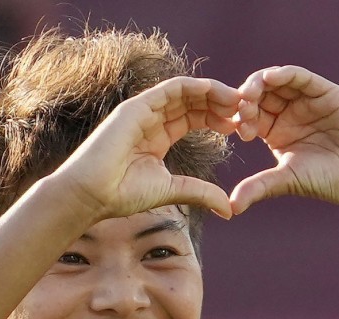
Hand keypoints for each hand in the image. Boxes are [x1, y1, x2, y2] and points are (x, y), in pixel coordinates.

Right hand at [54, 76, 239, 219]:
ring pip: (184, 92)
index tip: (240, 127)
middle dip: (220, 104)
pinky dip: (195, 87)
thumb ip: (201, 193)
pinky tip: (215, 92)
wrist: (92, 195)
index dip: (218, 119)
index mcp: (158, 137)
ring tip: (237, 101)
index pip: (193, 118)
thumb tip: (229, 210)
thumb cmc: (123, 195)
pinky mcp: (136, 108)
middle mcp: (151, 120)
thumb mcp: (172, 190)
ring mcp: (142, 111)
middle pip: (192, 102)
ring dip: (213, 93)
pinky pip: (170, 88)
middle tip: (245, 111)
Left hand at [230, 66, 338, 213]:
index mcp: (275, 131)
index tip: (239, 131)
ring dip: (260, 84)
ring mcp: (307, 100)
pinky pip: (301, 77)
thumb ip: (259, 187)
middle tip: (240, 109)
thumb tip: (231, 207)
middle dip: (246, 99)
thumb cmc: (328, 181)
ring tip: (249, 94)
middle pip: (260, 95)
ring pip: (277, 82)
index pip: (251, 116)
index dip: (241, 119)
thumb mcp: (288, 180)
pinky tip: (270, 78)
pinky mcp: (325, 92)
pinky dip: (285, 74)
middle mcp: (289, 113)